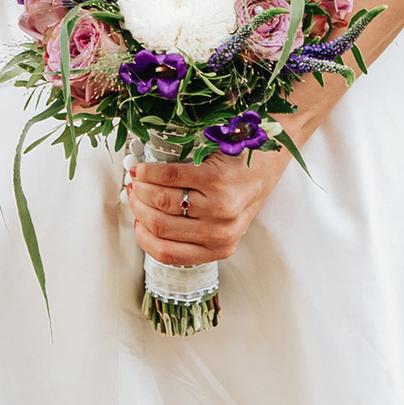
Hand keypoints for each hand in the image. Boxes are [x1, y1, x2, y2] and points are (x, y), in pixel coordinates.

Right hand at [127, 146, 291, 266]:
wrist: (271, 151)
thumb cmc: (245, 183)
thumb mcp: (225, 217)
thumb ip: (194, 226)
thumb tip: (146, 218)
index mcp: (220, 248)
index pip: (166, 253)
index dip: (143, 234)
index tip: (136, 219)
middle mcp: (220, 232)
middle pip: (159, 224)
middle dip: (138, 206)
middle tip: (132, 192)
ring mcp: (219, 206)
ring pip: (161, 201)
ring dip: (141, 189)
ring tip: (137, 179)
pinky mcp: (216, 180)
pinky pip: (169, 177)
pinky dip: (150, 172)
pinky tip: (143, 169)